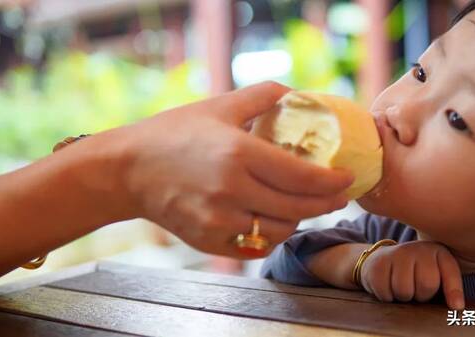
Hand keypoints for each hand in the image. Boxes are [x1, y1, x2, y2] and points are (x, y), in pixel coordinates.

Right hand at [116, 81, 353, 257]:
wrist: (127, 170)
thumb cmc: (173, 134)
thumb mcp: (218, 106)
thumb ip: (261, 96)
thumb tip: (296, 93)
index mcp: (238, 154)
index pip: (302, 176)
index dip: (332, 181)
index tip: (347, 178)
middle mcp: (231, 191)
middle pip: (298, 207)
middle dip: (326, 204)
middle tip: (338, 197)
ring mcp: (219, 221)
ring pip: (280, 230)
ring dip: (299, 219)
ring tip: (304, 205)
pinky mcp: (209, 241)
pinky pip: (256, 246)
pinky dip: (272, 235)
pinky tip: (275, 220)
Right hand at [360, 241, 464, 308]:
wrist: (384, 259)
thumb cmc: (416, 273)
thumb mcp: (437, 274)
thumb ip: (450, 287)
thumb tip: (457, 307)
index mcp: (438, 251)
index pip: (450, 272)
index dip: (454, 292)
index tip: (456, 307)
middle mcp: (418, 248)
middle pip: (427, 285)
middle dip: (421, 296)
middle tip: (416, 290)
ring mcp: (397, 253)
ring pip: (404, 290)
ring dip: (403, 297)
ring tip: (402, 288)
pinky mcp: (378, 262)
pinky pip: (385, 291)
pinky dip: (386, 296)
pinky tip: (388, 286)